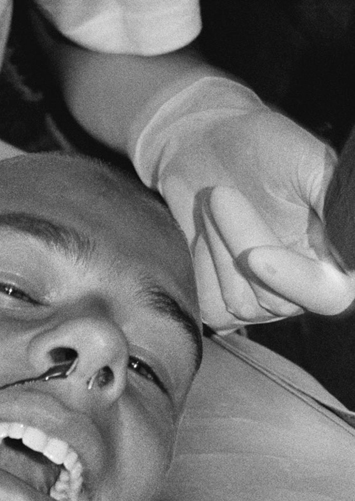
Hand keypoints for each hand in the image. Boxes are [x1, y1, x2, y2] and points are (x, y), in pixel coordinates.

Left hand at [133, 77, 354, 330]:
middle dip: (242, 244)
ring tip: (215, 204)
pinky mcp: (225, 310)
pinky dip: (200, 266)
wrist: (203, 151)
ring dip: (216, 248)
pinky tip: (204, 234)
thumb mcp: (305, 162)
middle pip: (276, 299)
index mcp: (336, 258)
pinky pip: (211, 307)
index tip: (255, 255)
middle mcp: (305, 290)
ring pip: (239, 303)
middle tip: (221, 194)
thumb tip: (349, 230)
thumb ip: (332, 198)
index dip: (295, 280)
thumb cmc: (262, 150)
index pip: (329, 294)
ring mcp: (264, 305)